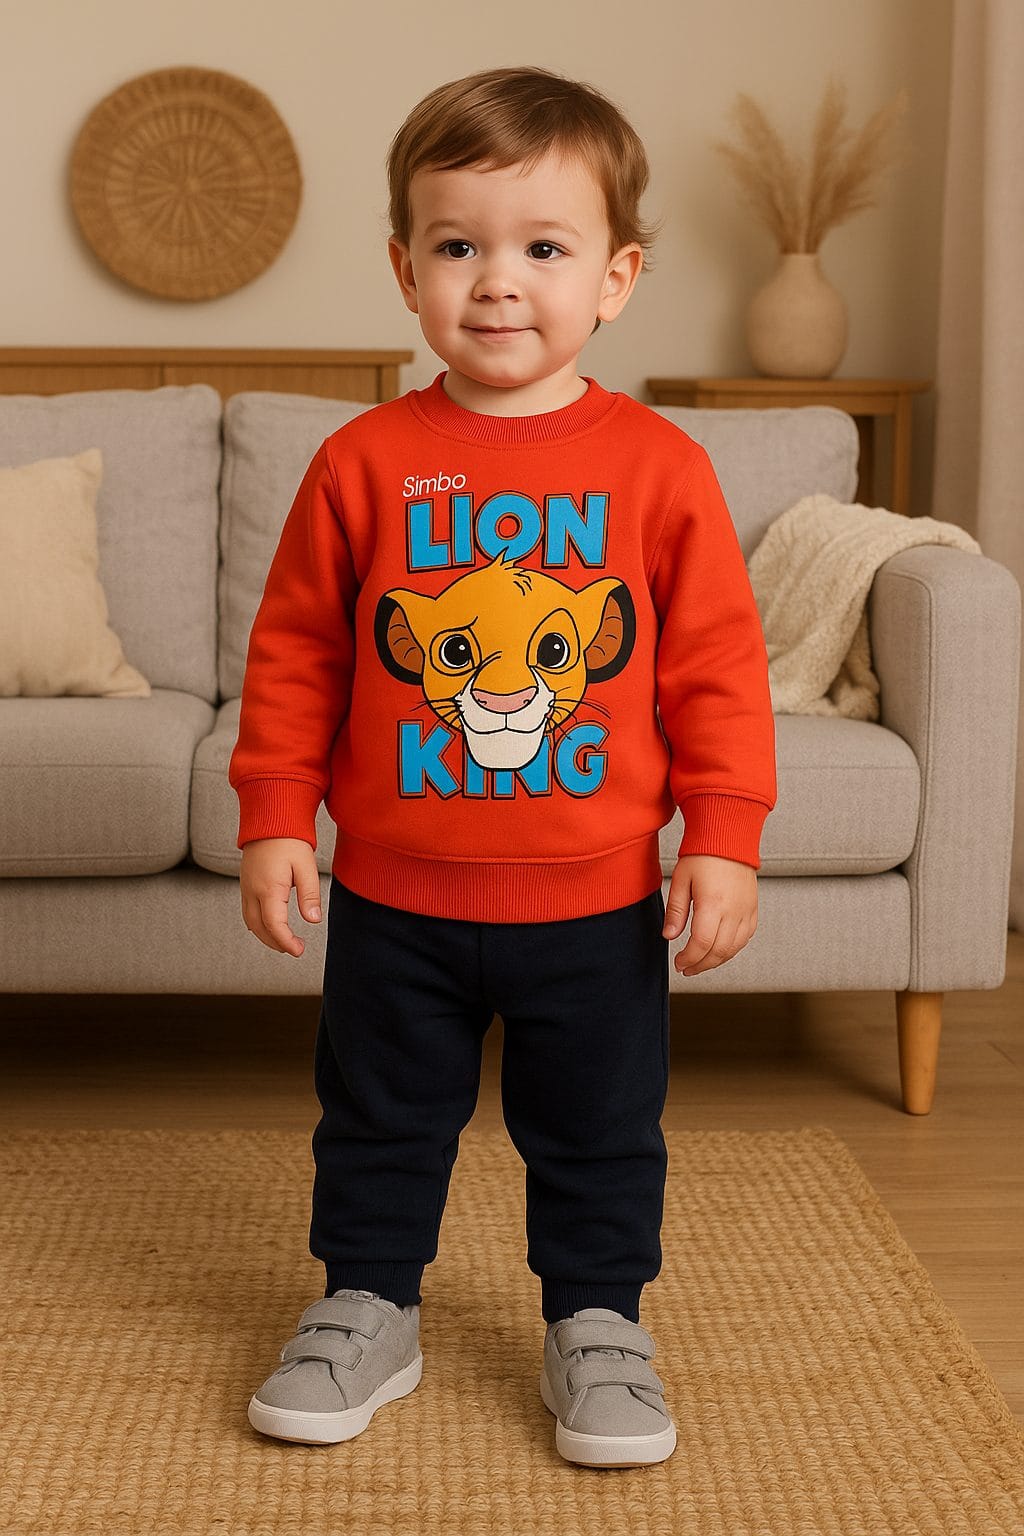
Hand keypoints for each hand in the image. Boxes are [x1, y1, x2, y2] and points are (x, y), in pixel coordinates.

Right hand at [239, 837, 321, 956]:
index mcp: (268, 888)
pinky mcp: (245, 883)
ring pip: (250, 922)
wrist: (269, 819)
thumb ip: (309, 895)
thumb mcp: (306, 866)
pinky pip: (247, 911)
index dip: (286, 942)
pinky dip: (258, 924)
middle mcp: (252, 891)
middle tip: (295, 949)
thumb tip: (313, 920)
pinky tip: (270, 926)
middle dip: (276, 943)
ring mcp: (245, 887)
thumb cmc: (290, 840)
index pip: (274, 925)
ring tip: (284, 942)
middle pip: (259, 928)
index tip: (299, 950)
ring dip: (265, 936)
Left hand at [662, 853, 757, 975]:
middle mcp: (733, 910)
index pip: (701, 944)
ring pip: (734, 949)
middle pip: (719, 951)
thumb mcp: (681, 880)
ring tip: (700, 963)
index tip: (679, 963)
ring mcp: (746, 911)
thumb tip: (669, 936)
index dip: (689, 958)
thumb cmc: (703, 855)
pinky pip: (745, 938)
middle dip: (700, 965)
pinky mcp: (753, 909)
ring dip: (716, 961)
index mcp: (713, 903)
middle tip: (687, 968)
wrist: (729, 838)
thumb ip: (676, 911)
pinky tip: (719, 950)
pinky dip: (732, 949)